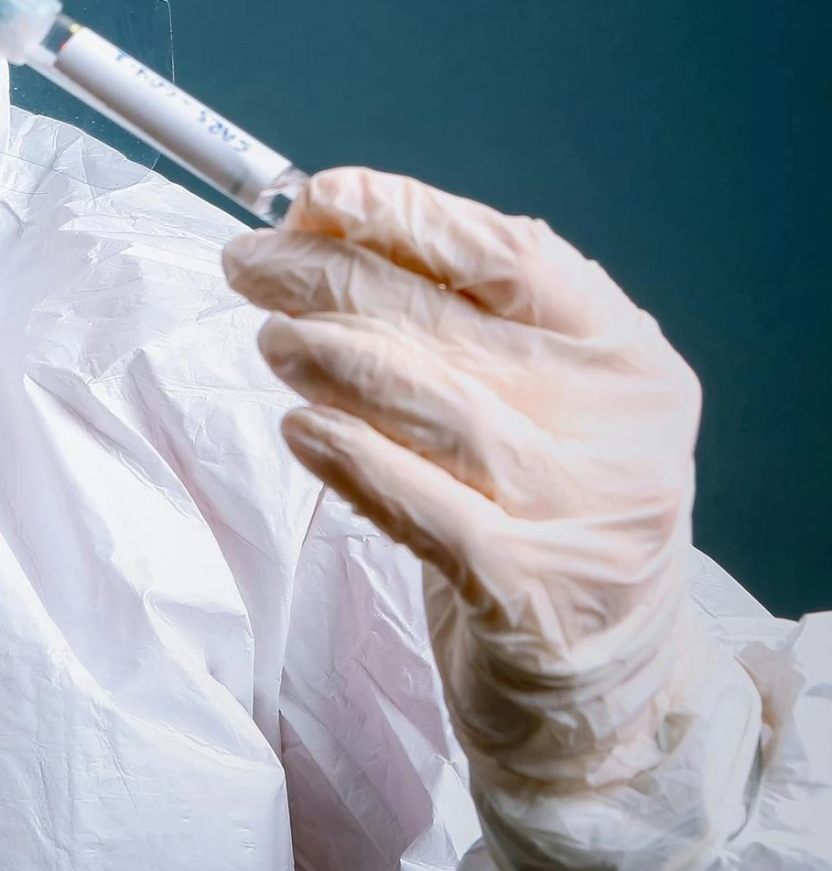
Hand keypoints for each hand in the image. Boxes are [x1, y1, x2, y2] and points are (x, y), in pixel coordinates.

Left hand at [221, 169, 703, 791]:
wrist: (609, 677)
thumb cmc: (540, 506)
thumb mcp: (537, 399)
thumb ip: (456, 315)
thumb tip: (324, 218)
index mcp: (624, 355)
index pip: (512, 255)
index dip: (410, 214)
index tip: (321, 193)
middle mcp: (615, 426)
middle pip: (448, 324)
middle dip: (328, 278)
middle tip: (247, 263)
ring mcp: (578, 512)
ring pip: (432, 405)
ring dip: (330, 358)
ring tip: (270, 339)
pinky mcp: (526, 594)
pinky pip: (421, 507)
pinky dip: (351, 460)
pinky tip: (298, 430)